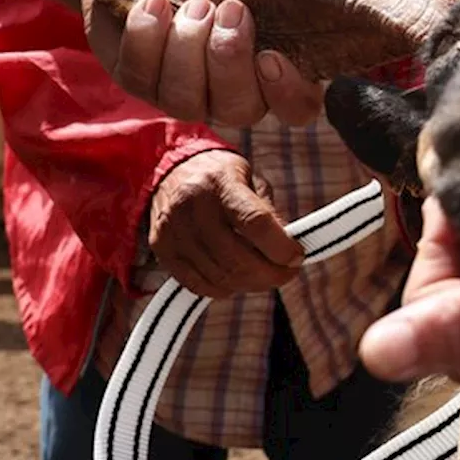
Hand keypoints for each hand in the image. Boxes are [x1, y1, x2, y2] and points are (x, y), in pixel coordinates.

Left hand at [82, 0, 330, 126]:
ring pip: (188, 101)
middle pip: (240, 111)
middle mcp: (231, 92)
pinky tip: (155, 1)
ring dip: (189, 47)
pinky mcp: (140, 82)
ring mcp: (184, 94)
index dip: (287, 94)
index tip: (271, 57)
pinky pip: (143, 77)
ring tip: (194, 2)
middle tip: (231, 9)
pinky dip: (148, 35)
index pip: (296, 108)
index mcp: (272, 68)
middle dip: (230, 60)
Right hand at [149, 149, 302, 298]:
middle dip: (271, 274)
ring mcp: (172, 229)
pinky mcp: (161, 248)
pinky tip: (237, 279)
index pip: (255, 222)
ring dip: (251, 283)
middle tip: (287, 273)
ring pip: (220, 276)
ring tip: (265, 275)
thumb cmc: (222, 177)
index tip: (297, 257)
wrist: (171, 169)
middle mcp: (192, 206)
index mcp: (220, 182)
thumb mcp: (251, 181)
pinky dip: (224, 289)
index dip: (281, 247)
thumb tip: (288, 252)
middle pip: (238, 258)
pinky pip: (198, 285)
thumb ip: (269, 214)